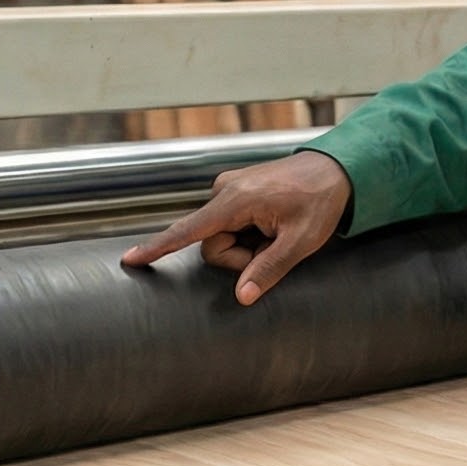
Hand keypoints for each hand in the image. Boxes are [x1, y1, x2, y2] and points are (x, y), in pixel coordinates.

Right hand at [121, 151, 352, 304]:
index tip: (129, 259)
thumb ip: (269, 269)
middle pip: (212, 245)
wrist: (337, 168)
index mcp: (236, 200)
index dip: (158, 248)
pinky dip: (249, 232)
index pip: (188, 231)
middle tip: (276, 245)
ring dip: (247, 245)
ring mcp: (228, 189)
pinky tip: (273, 224)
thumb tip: (242, 297)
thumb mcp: (301, 241)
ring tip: (278, 231)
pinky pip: (230, 225)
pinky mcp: (234, 191)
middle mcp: (224, 190)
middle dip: (240, 256)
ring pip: (221, 237)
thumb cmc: (321, 200)